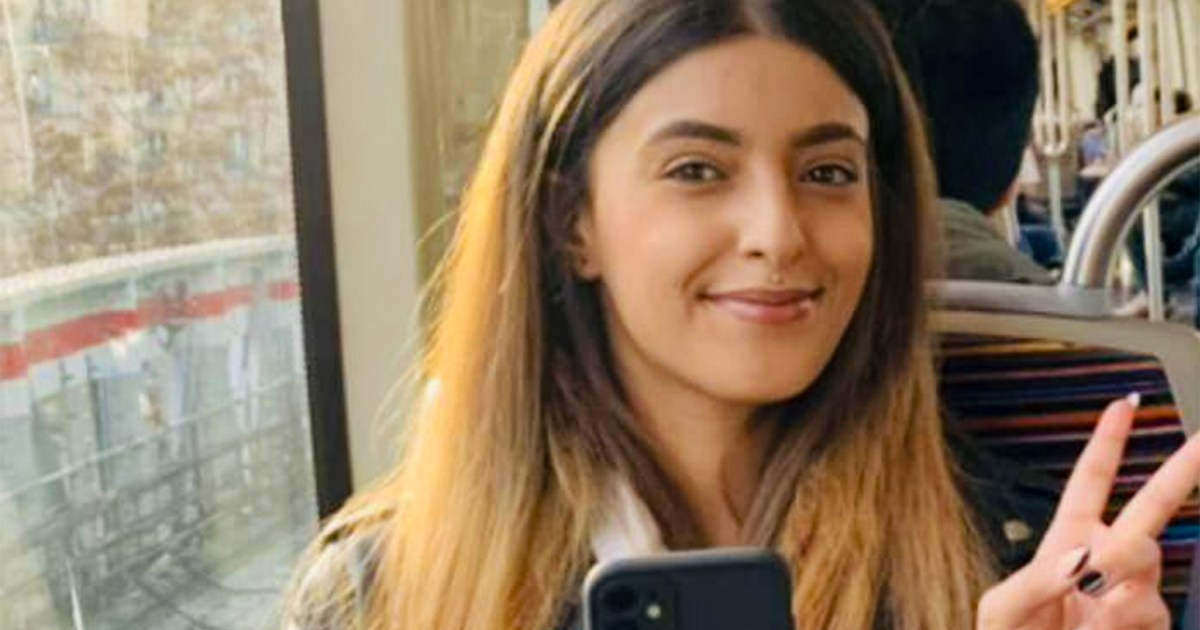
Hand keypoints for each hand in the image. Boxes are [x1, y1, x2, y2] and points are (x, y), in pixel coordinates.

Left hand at [977, 394, 1199, 629]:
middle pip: (1152, 508)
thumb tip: (1084, 555)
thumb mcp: (1004, 608)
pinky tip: (1104, 629)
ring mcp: (1131, 598)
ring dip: (1121, 572)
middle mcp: (1104, 564)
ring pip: (1149, 563)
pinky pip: (1152, 611)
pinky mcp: (1147, 628)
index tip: (1124, 405)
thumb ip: (1038, 579)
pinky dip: (1127, 617)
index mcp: (1066, 543)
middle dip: (1181, 471)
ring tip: (1091, 601)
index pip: (1090, 483)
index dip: (1107, 443)